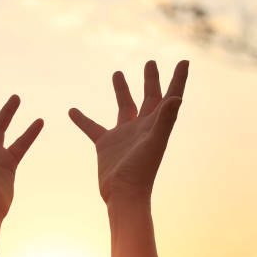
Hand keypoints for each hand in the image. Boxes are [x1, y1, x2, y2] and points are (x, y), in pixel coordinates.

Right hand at [69, 60, 188, 204]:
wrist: (123, 195)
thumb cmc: (141, 172)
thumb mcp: (154, 143)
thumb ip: (165, 119)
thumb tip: (177, 97)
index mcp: (156, 124)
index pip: (170, 96)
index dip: (178, 79)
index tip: (184, 61)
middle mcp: (142, 127)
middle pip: (149, 97)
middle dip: (151, 79)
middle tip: (150, 63)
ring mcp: (123, 135)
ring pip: (124, 106)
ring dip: (122, 90)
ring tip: (117, 72)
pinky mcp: (106, 144)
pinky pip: (92, 127)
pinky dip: (82, 119)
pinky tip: (71, 110)